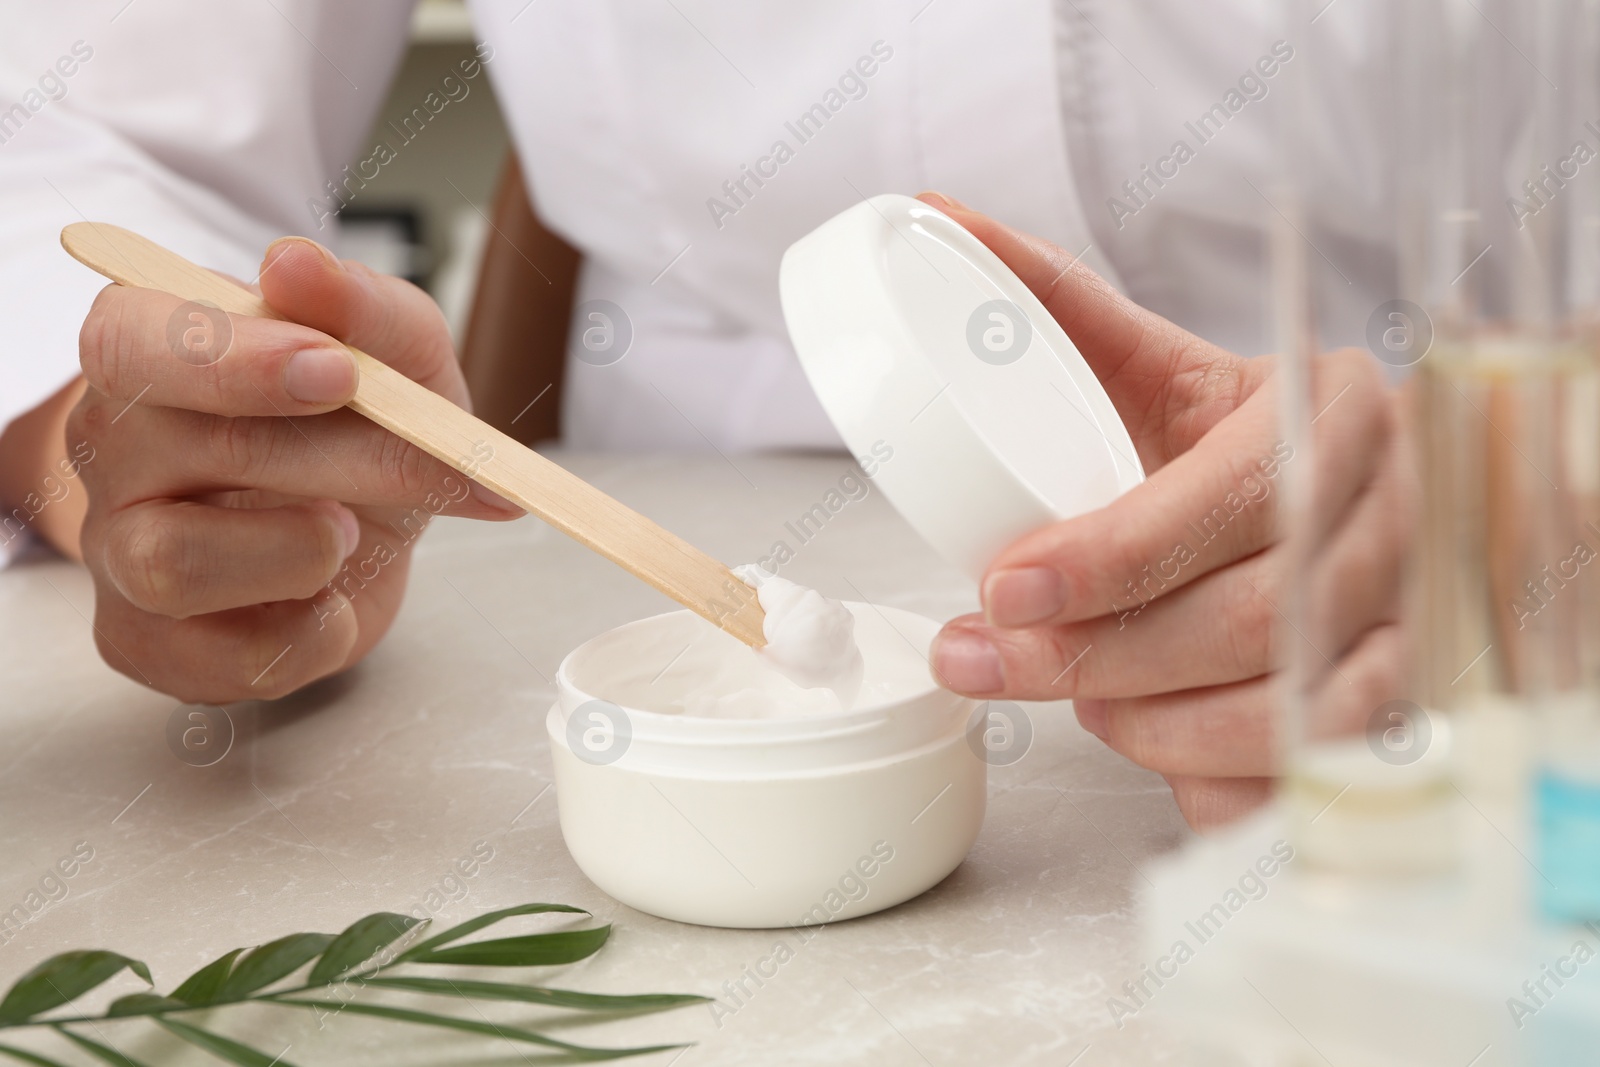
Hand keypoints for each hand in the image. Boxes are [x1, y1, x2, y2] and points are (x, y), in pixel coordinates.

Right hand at [69, 238, 520, 702]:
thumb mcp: (401, 354)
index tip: (339, 372)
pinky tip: (334, 601)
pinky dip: (308, 634)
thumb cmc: (359, 425)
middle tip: (438, 464)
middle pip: (187, 449)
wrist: (362, 527)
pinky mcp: (152, 642)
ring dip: (297, 553)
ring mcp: (118, 551)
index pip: (134, 340)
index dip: (234, 360)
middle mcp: (113, 449)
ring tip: (352, 534)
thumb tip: (297, 263)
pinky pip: (220, 655)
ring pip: (173, 564)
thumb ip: (364, 308)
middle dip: (341, 458)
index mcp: (146, 350)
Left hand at [920, 194, 1409, 829]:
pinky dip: (1215, 771)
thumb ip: (1056, 302)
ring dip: (1152, 720)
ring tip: (1081, 697)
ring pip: (1284, 707)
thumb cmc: (1214, 439)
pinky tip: (1156, 740)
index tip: (999, 589)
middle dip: (1094, 655)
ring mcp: (1406, 611)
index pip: (1225, 500)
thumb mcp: (1149, 366)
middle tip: (989, 659)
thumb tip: (935, 218)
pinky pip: (1309, 766)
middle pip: (1248, 617)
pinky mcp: (1401, 696)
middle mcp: (1387, 511)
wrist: (1315, 494)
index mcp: (1327, 413)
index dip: (1108, 558)